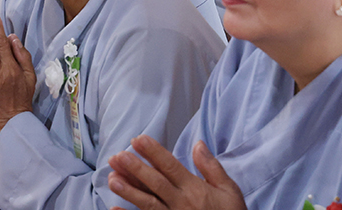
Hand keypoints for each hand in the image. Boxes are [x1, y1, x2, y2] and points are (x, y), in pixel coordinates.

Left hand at [107, 135, 246, 209]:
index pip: (171, 167)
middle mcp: (182, 203)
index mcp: (195, 189)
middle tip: (118, 156)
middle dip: (136, 169)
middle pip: (156, 183)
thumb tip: (198, 144)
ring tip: (112, 178)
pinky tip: (114, 209)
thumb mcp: (229, 191)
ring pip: (148, 204)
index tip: (138, 139)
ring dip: (129, 191)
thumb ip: (212, 167)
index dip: (153, 152)